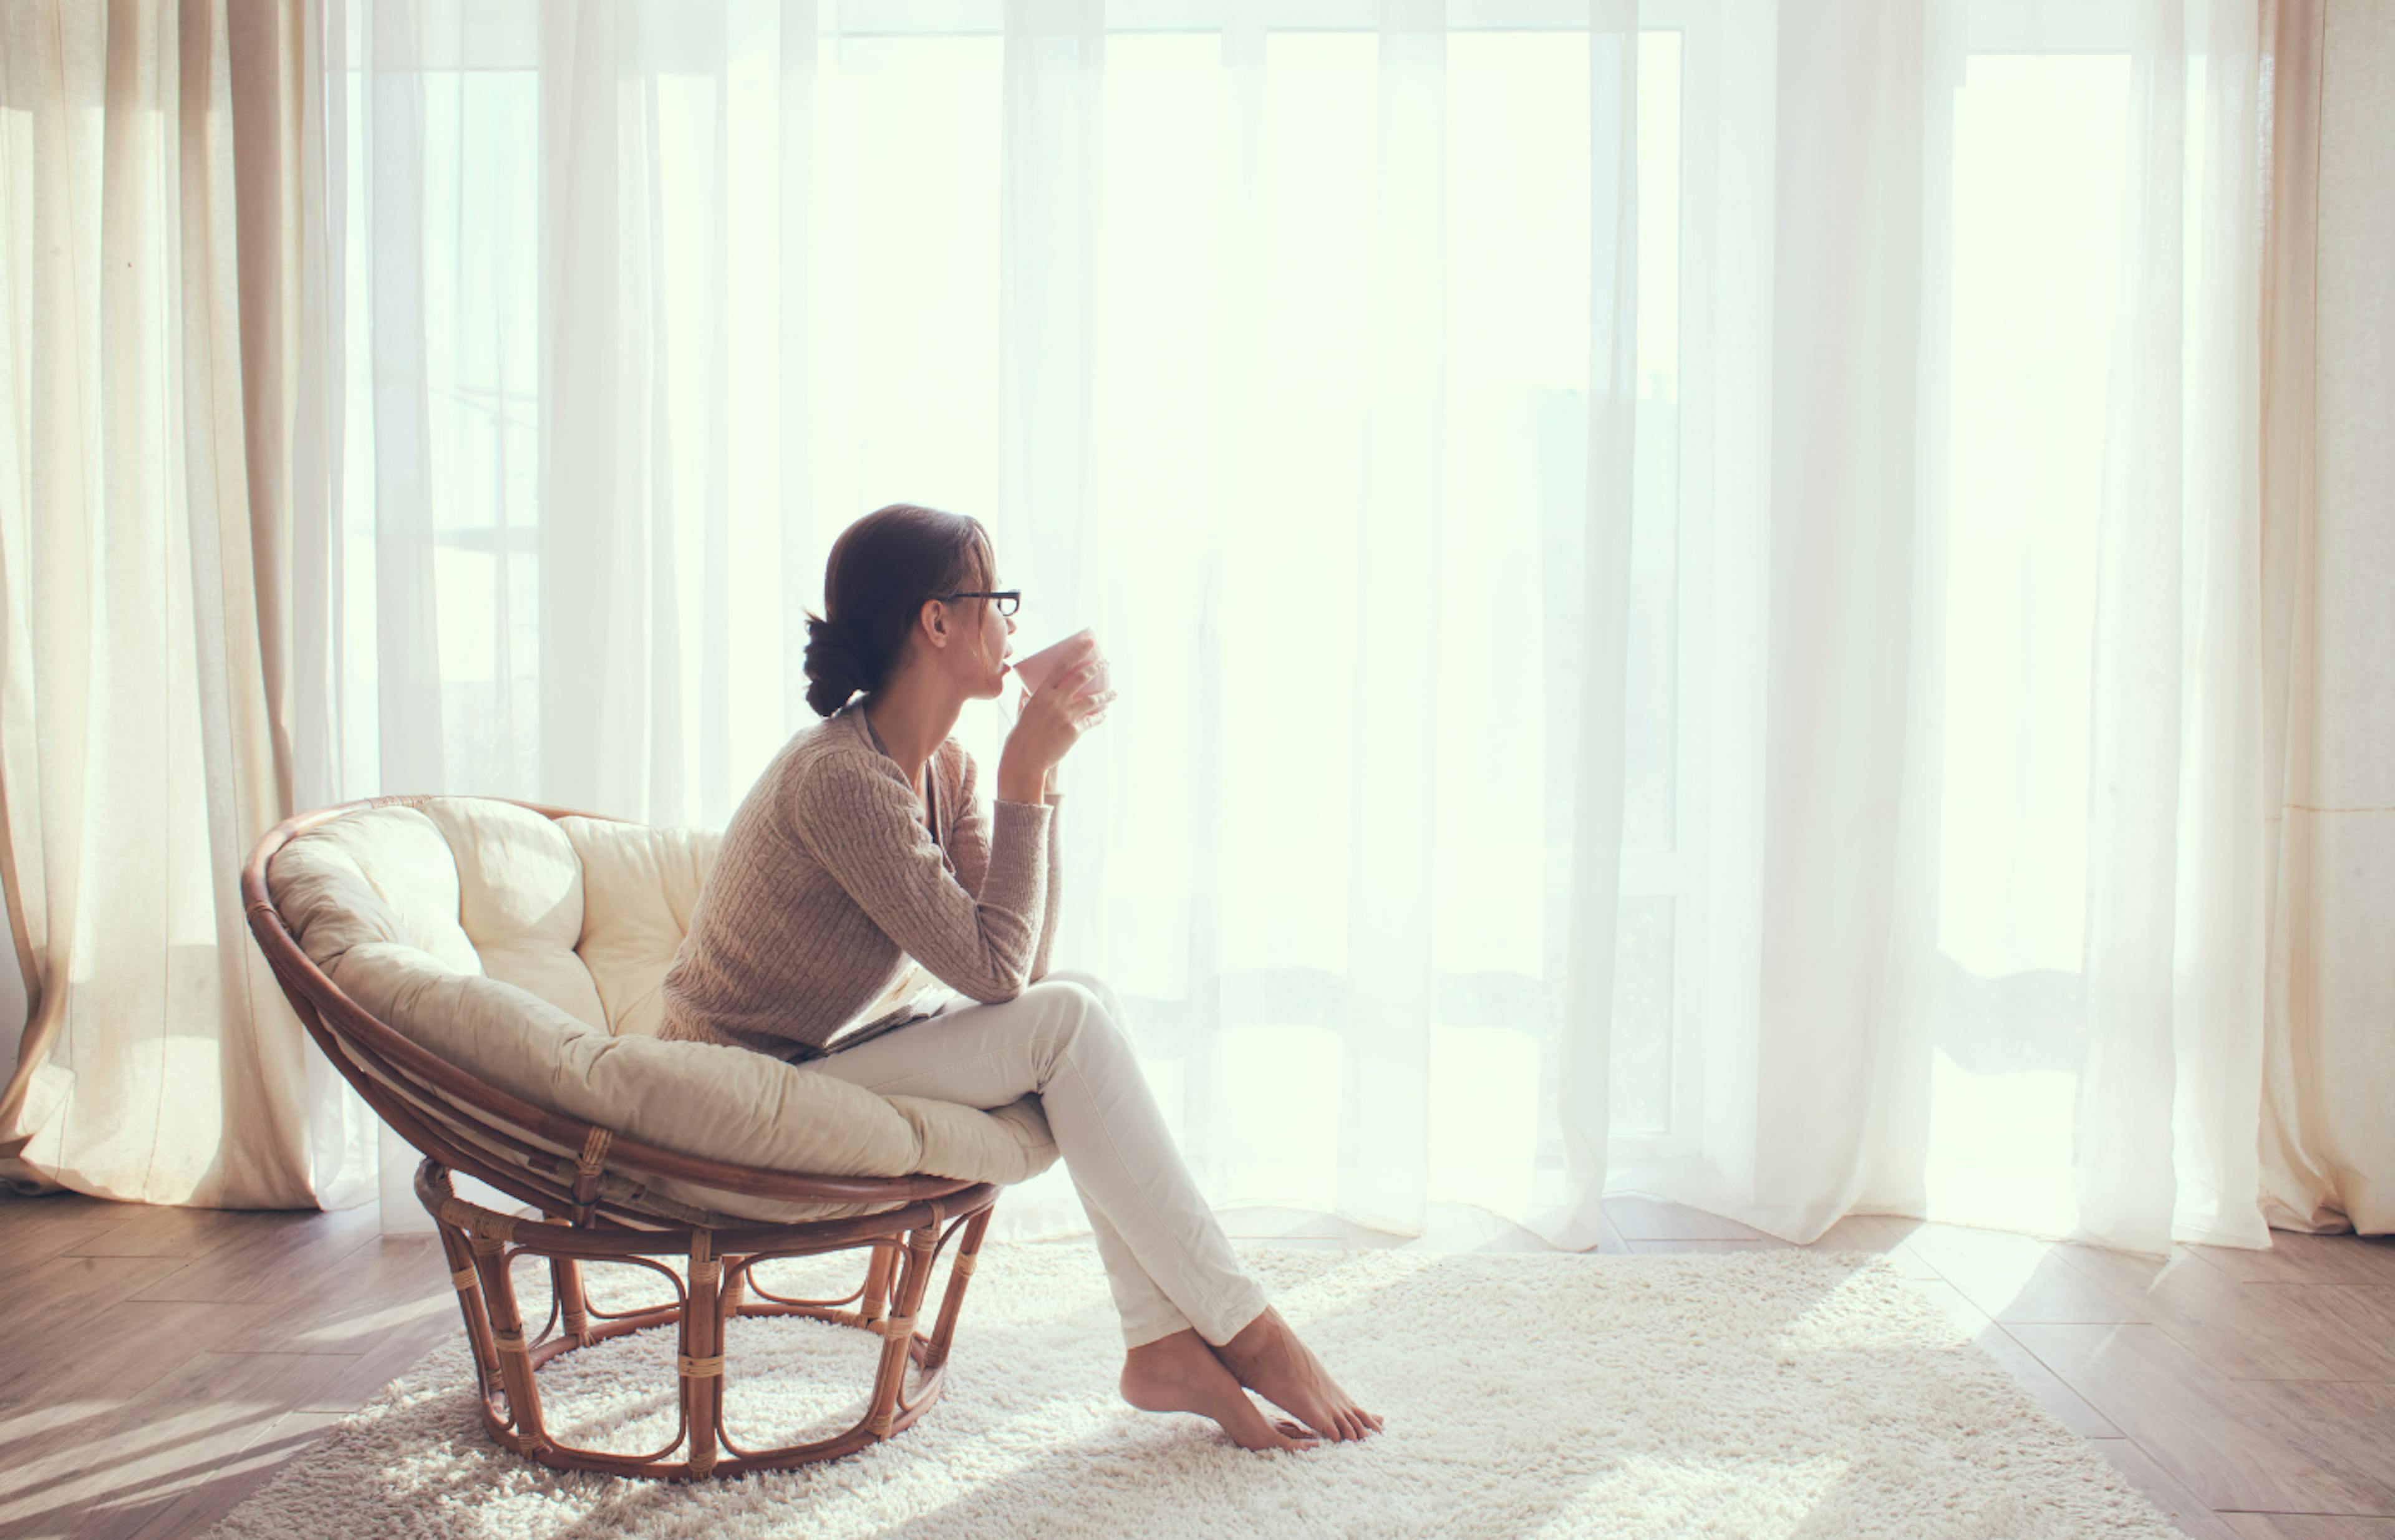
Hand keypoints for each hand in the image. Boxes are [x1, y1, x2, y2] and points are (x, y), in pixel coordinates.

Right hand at [997, 654, 1113, 802]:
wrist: (1025, 758)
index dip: (1077, 652)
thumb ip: (1027, 696)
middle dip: (1097, 668)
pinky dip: (1100, 716)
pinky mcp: (1073, 731)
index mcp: (1041, 692)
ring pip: (1092, 699)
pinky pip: (1091, 720)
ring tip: (1114, 693)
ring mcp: (1065, 716)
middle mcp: (1055, 701)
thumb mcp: (1023, 710)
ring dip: (1106, 695)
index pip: (1062, 666)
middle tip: (1107, 663)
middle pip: (1081, 678)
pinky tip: (1105, 713)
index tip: (1090, 643)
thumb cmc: (1022, 734)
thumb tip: (1027, 686)